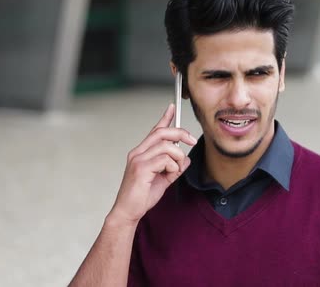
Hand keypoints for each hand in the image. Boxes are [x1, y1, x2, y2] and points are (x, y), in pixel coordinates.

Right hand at [108, 104, 196, 225]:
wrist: (128, 212)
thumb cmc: (141, 197)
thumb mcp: (163, 180)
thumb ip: (174, 169)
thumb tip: (186, 160)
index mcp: (141, 153)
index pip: (155, 130)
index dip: (165, 118)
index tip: (173, 107)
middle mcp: (138, 152)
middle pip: (162, 132)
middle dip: (180, 133)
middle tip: (191, 141)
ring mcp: (138, 159)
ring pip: (167, 146)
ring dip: (178, 157)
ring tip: (175, 170)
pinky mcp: (141, 168)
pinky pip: (165, 159)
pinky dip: (173, 167)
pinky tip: (169, 175)